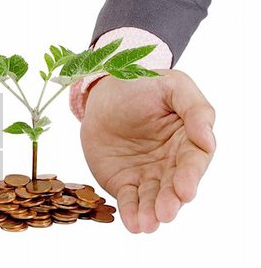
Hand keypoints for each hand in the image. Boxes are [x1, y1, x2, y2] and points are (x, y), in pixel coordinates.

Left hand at [81, 70, 215, 232]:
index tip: (184, 189)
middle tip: (165, 213)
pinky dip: (131, 212)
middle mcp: (171, 162)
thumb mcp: (171, 86)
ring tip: (147, 224)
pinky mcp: (125, 182)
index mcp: (187, 140)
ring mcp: (148, 174)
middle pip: (174, 185)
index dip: (190, 176)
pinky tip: (132, 223)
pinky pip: (129, 199)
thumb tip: (208, 139)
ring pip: (153, 198)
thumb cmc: (140, 86)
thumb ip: (195, 108)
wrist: (102, 95)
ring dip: (151, 212)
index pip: (193, 161)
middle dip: (171, 200)